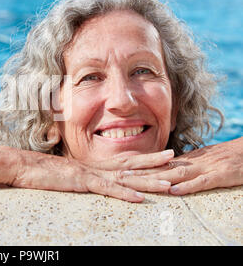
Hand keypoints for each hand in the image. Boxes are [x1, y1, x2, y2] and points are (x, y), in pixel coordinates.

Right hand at [10, 150, 174, 202]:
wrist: (22, 165)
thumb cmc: (41, 171)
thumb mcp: (65, 172)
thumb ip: (81, 174)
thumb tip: (90, 177)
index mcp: (94, 164)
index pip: (126, 161)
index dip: (146, 159)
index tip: (165, 157)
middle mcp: (96, 166)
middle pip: (132, 166)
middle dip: (156, 164)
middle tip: (179, 162)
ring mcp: (90, 173)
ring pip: (125, 177)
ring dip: (148, 180)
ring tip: (169, 182)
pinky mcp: (80, 182)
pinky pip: (106, 189)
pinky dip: (124, 194)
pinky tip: (139, 199)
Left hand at [128, 137, 242, 195]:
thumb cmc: (226, 157)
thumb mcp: (203, 160)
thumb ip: (185, 165)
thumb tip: (166, 169)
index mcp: (187, 159)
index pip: (159, 164)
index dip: (140, 167)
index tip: (122, 170)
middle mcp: (192, 162)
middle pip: (162, 168)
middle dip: (140, 173)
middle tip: (120, 176)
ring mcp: (205, 168)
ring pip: (176, 174)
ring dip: (155, 178)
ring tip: (137, 181)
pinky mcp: (219, 175)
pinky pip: (201, 182)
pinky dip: (186, 186)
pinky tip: (172, 190)